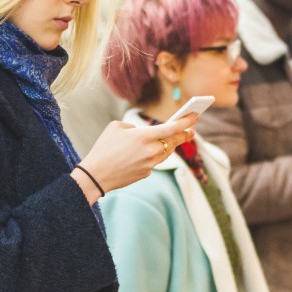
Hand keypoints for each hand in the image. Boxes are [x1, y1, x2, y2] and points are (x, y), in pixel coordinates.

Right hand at [71, 115, 198, 202]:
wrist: (96, 175)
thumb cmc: (103, 148)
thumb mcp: (116, 127)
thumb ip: (134, 126)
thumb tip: (143, 132)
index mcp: (143, 136)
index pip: (172, 128)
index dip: (186, 121)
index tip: (196, 116)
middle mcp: (151, 150)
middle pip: (174, 141)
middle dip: (184, 135)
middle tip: (191, 130)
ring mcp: (150, 163)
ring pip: (167, 152)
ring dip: (172, 145)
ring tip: (178, 139)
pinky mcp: (147, 173)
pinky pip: (156, 161)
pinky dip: (156, 155)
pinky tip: (153, 152)